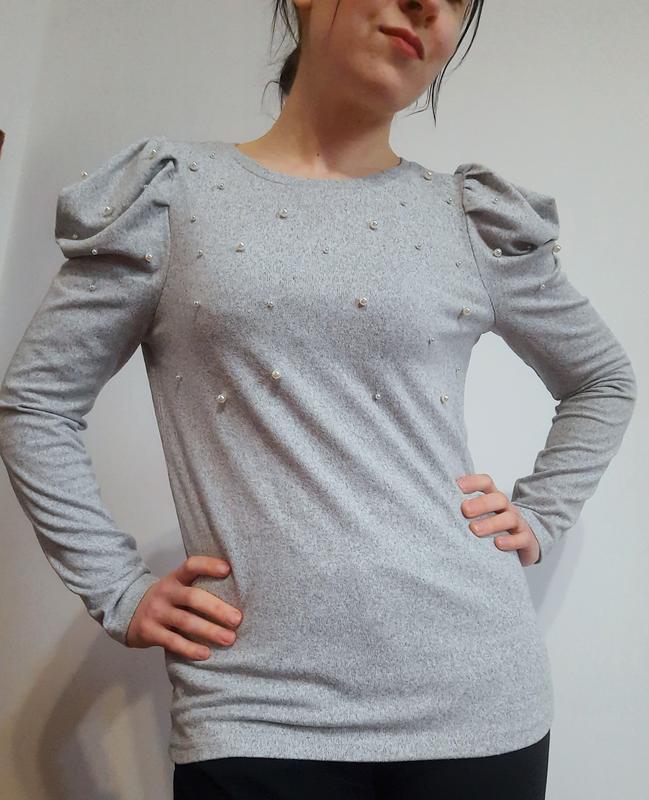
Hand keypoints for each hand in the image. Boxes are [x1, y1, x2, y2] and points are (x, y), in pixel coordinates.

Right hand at [125, 556, 242, 658]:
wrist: (128, 612)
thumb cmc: (166, 600)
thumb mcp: (176, 587)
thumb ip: (197, 588)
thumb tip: (236, 596)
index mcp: (175, 578)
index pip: (191, 565)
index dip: (208, 566)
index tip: (228, 570)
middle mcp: (165, 593)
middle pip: (193, 597)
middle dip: (217, 608)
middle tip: (237, 619)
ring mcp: (156, 612)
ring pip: (186, 622)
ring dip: (210, 631)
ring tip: (229, 639)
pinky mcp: (150, 632)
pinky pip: (173, 642)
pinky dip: (190, 648)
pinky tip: (206, 653)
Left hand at [456, 473, 540, 565]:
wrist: (524, 542)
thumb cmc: (494, 526)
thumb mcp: (480, 515)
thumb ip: (464, 508)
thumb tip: (435, 502)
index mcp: (493, 499)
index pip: (486, 483)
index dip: (473, 482)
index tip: (457, 486)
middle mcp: (507, 508)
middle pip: (499, 498)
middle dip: (481, 503)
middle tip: (464, 510)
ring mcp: (518, 523)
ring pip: (509, 518)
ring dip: (491, 523)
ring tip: (474, 530)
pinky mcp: (527, 540)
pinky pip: (522, 538)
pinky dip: (510, 541)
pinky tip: (497, 544)